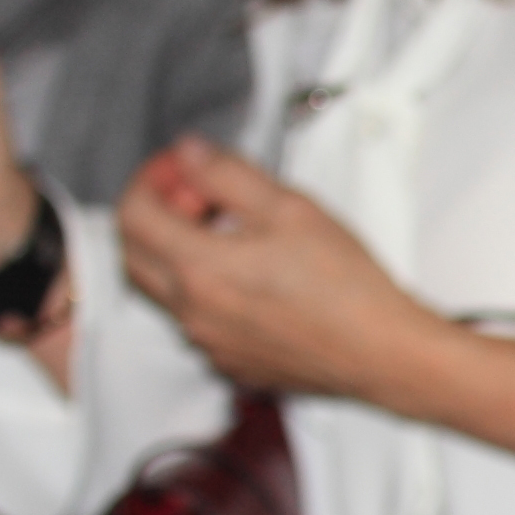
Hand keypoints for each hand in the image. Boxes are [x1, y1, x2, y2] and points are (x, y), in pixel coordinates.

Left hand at [114, 137, 514, 462]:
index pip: (132, 215)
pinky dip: (202, 287)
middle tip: (198, 194)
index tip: (180, 167)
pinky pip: (194, 319)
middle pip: (132, 254)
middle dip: (155, 213)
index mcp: (199, 270)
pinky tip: (249, 273)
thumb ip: (227, 174)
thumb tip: (189, 153)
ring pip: (161, 289)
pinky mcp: (230, 361)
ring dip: (176, 250)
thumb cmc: (347, 287)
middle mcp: (192, 313)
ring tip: (229, 231)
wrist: (382, 352)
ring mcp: (208, 342)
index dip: (150, 178)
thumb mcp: (289, 207)